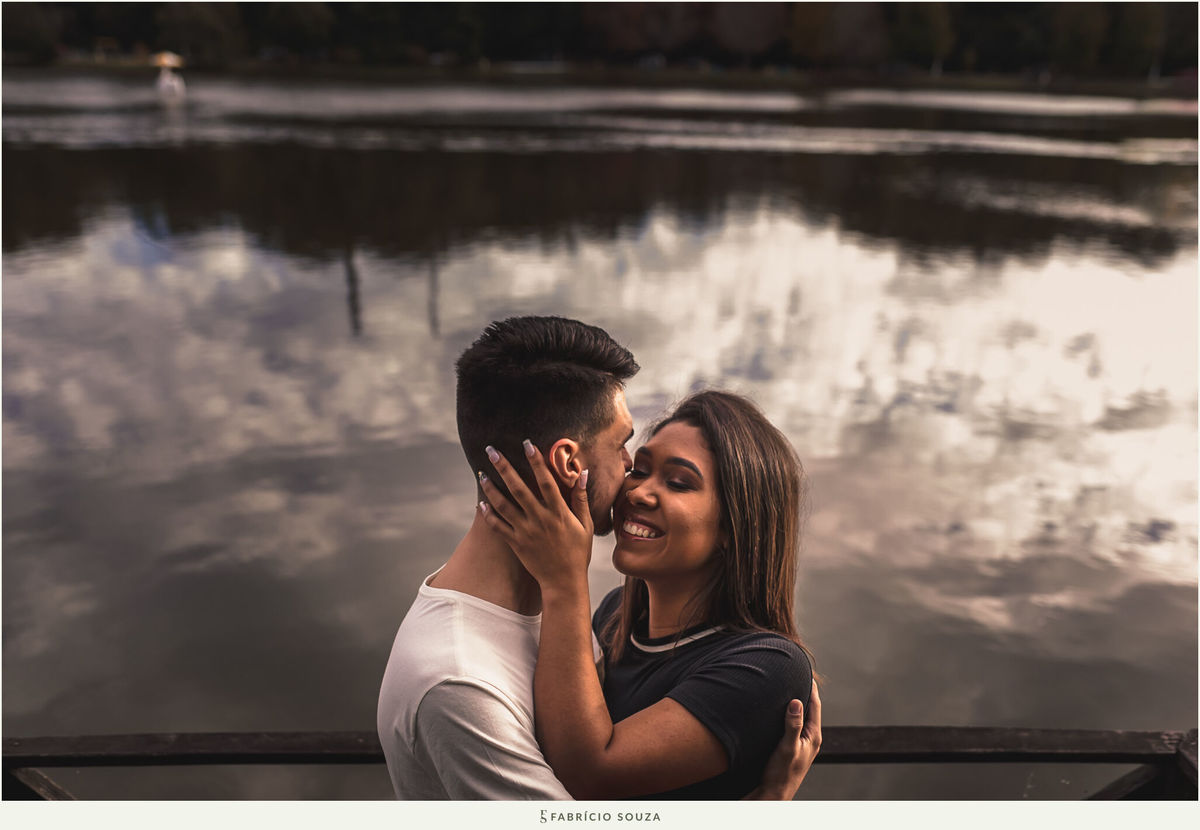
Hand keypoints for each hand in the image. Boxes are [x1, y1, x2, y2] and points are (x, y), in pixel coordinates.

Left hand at [477, 440, 593, 588]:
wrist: (564, 581)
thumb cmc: (578, 552)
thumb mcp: (586, 525)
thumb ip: (581, 498)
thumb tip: (583, 473)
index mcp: (558, 513)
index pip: (546, 481)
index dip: (536, 462)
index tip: (527, 444)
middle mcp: (540, 519)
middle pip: (518, 488)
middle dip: (504, 467)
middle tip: (491, 450)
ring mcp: (525, 531)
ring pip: (503, 505)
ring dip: (491, 487)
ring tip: (482, 472)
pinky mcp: (516, 543)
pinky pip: (497, 527)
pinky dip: (488, 514)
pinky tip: (481, 501)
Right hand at [746, 682, 821, 800]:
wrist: (773, 794)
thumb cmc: (781, 774)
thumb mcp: (787, 747)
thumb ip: (793, 724)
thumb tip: (797, 701)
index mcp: (813, 736)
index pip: (815, 705)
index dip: (811, 687)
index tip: (806, 671)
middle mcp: (810, 738)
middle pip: (810, 708)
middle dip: (805, 691)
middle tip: (798, 673)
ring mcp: (802, 743)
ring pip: (802, 716)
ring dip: (797, 702)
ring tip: (790, 686)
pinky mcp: (792, 746)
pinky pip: (794, 723)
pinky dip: (790, 713)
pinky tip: (781, 710)